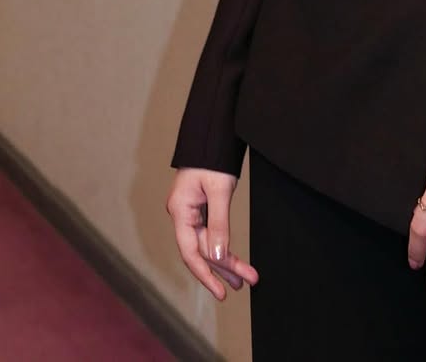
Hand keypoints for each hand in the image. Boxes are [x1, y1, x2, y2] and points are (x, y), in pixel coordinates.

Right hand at [166, 167, 258, 301]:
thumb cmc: (213, 158)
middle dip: (224, 268)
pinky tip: (232, 259)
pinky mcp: (200, 208)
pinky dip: (223, 244)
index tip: (221, 292)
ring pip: (208, 243)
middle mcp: (182, 214)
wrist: (211, 134)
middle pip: (202, 249)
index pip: (190, 252)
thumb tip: (219, 257)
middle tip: (245, 283)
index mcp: (180, 210)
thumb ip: (219, 224)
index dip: (206, 274)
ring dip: (226, 259)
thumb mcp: (220, 190)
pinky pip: (210, 232)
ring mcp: (190, 212)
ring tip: (245, 278)